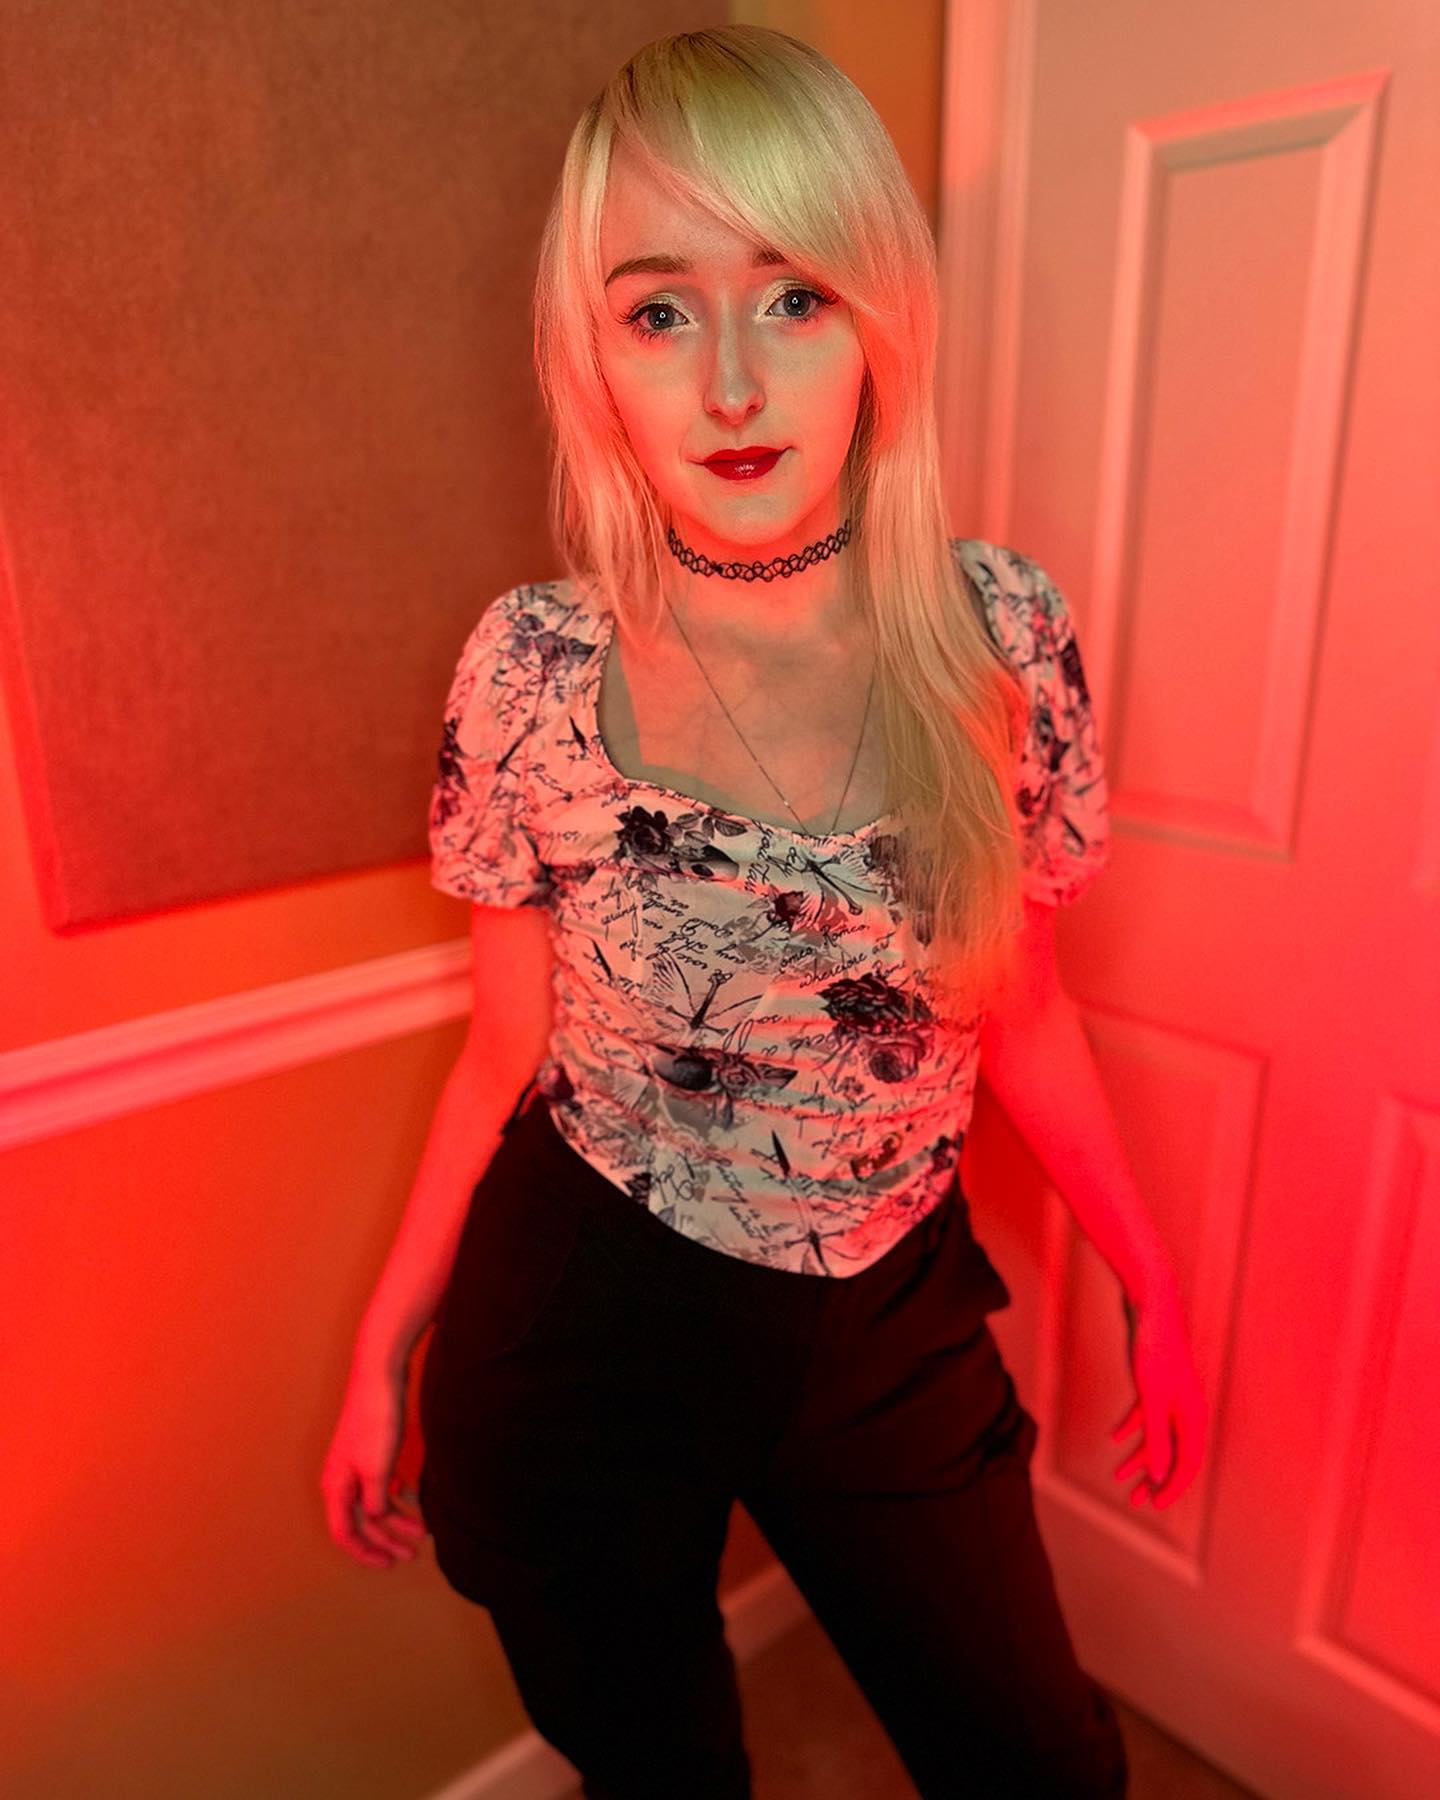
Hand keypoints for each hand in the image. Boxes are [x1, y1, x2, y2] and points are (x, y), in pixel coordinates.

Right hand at [321, 1365, 429, 1568]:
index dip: (365, 1553)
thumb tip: (374, 1520)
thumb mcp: (376, 1468)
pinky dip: (397, 1496)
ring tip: (422, 1529)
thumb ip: (373, 1501)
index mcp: (336, 1486)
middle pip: (362, 1523)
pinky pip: (381, 1486)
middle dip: (387, 1540)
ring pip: (374, 1504)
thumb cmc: (375, 1420)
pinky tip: (412, 1496)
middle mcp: (342, 1479)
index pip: (345, 1533)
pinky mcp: (371, 1452)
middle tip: (413, 1553)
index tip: (389, 1563)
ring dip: (397, 1520)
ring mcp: (356, 1466)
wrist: (380, 1376)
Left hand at [1110, 1282, 1207, 1510]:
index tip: (1154, 1505)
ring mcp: (1172, 1396)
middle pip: (1173, 1453)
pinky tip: (1114, 1438)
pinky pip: (1146, 1415)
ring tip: (1120, 1475)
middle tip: (1136, 1500)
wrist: (1152, 1306)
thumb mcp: (1153, 1399)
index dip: (1172, 1487)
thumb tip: (1160, 1475)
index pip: (1187, 1463)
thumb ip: (1158, 1438)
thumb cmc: (1156, 1351)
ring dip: (1140, 1457)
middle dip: (1154, 1478)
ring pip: (1158, 1436)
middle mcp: (1187, 1409)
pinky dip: (1132, 1427)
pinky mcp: (1157, 1383)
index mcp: (1193, 1416)